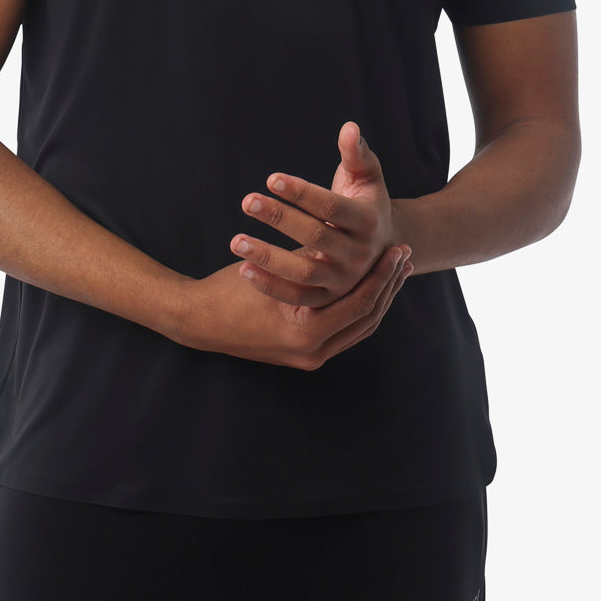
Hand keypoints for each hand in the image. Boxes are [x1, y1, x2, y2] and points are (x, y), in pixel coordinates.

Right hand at [174, 245, 413, 369]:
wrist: (197, 320)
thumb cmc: (229, 289)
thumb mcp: (275, 269)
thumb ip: (310, 261)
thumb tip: (345, 242)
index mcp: (307, 333)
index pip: (361, 303)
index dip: (382, 275)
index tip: (397, 249)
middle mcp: (313, 352)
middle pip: (367, 319)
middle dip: (387, 286)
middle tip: (403, 257)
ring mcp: (308, 358)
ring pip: (357, 328)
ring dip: (376, 298)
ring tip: (392, 271)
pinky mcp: (302, 355)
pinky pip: (342, 332)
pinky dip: (356, 309)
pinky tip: (365, 287)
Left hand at [229, 121, 408, 307]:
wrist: (382, 246)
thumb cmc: (365, 200)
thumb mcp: (367, 175)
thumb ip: (357, 153)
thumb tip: (349, 127)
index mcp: (368, 221)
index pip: (331, 206)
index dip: (301, 192)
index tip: (270, 178)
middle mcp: (359, 255)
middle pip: (315, 236)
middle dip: (279, 218)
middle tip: (247, 201)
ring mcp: (344, 281)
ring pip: (304, 272)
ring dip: (268, 258)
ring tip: (235, 241)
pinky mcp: (328, 299)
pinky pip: (297, 297)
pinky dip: (270, 286)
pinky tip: (243, 270)